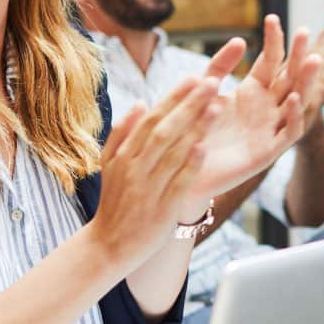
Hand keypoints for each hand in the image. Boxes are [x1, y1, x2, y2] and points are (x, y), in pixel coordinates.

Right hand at [91, 75, 222, 269]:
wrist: (108, 246)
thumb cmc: (113, 202)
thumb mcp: (107, 164)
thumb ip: (122, 133)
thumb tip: (141, 102)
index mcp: (124, 155)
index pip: (152, 119)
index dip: (174, 98)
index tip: (194, 77)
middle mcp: (136, 168)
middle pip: (164, 130)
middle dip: (189, 105)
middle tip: (212, 82)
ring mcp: (149, 188)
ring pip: (174, 152)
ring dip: (196, 128)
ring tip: (217, 106)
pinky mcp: (163, 209)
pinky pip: (179, 182)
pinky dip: (191, 164)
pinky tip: (205, 146)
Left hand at [186, 14, 320, 202]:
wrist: (182, 168)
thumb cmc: (193, 130)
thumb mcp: (204, 92)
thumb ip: (218, 68)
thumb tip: (239, 40)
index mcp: (252, 92)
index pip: (270, 61)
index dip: (274, 41)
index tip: (272, 17)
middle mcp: (266, 108)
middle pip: (289, 77)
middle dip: (298, 55)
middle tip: (305, 31)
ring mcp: (270, 129)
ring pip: (297, 101)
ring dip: (305, 82)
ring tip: (313, 59)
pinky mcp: (268, 152)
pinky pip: (288, 133)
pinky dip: (293, 116)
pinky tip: (291, 97)